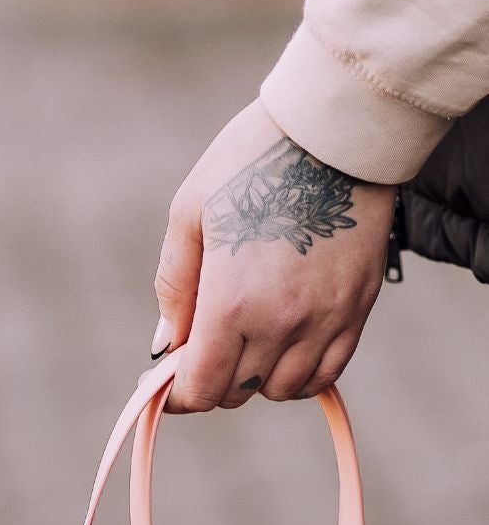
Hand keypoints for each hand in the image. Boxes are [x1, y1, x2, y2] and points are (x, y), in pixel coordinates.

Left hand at [154, 99, 394, 412]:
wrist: (339, 128)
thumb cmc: (251, 161)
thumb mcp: (189, 216)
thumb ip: (174, 289)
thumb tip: (165, 348)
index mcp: (231, 302)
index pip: (200, 388)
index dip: (176, 396)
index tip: (166, 384)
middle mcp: (281, 321)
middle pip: (238, 391)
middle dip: (212, 381)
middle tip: (203, 351)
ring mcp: (326, 317)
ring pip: (284, 389)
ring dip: (258, 379)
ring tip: (246, 343)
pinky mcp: (360, 306)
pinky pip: (328, 372)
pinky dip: (302, 373)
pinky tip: (284, 347)